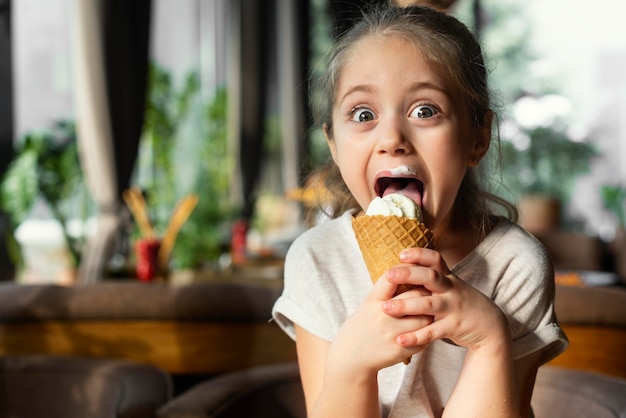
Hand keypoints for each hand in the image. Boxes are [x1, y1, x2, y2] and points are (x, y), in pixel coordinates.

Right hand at [327, 273, 432, 374]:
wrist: (351, 355)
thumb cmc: (363, 324)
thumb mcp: (368, 304)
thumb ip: (386, 291)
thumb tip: (411, 270)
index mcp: (373, 301)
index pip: (393, 277)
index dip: (408, 269)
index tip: (416, 268)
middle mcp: (382, 315)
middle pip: (416, 295)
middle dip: (426, 291)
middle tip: (431, 290)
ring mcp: (392, 334)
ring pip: (425, 318)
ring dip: (430, 313)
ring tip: (431, 311)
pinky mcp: (401, 350)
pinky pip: (424, 338)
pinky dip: (428, 332)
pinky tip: (426, 329)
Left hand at [382, 247, 508, 352]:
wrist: (490, 325)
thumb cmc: (462, 302)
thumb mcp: (451, 285)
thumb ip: (432, 276)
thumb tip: (405, 265)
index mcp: (447, 277)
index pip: (434, 259)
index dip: (419, 254)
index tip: (401, 254)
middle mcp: (450, 289)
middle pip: (430, 277)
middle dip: (408, 274)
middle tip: (388, 275)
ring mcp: (452, 308)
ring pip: (428, 304)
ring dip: (406, 305)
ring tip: (386, 308)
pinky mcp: (453, 327)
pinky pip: (433, 332)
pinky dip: (416, 336)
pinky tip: (400, 339)